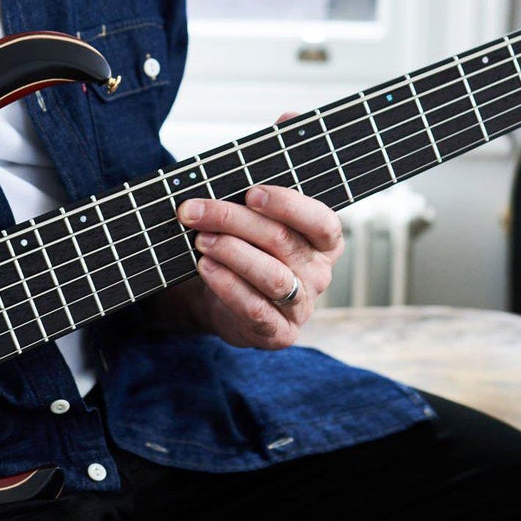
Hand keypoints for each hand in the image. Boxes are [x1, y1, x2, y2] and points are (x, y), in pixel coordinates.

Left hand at [176, 178, 343, 349]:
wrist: (226, 302)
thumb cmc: (246, 252)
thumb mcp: (256, 229)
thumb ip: (251, 209)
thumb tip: (218, 187)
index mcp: (324, 243)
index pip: (321, 221)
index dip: (287, 205)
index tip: (251, 193)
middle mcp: (319, 274)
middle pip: (283, 241)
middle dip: (234, 220)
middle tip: (196, 211)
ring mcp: (302, 306)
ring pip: (273, 276)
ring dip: (232, 252)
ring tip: (201, 240)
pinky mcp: (280, 332)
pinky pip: (256, 308)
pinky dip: (228, 285)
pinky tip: (206, 267)